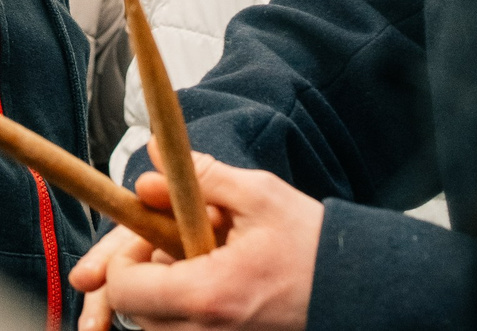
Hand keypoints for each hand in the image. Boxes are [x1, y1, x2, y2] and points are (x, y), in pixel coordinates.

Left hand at [73, 156, 321, 330]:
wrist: (356, 288)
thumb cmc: (310, 244)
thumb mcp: (257, 195)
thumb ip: (198, 177)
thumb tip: (150, 162)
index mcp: (207, 293)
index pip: (124, 291)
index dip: (121, 260)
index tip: (143, 236)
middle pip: (136, 312)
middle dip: (143, 275)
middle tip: (174, 245)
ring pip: (158, 324)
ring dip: (165, 292)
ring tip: (204, 261)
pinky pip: (184, 329)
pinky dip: (186, 307)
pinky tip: (216, 282)